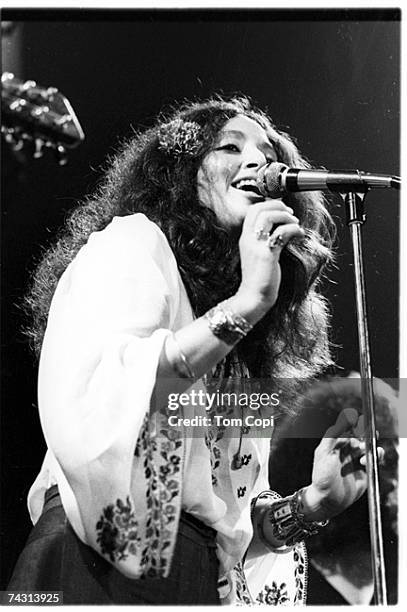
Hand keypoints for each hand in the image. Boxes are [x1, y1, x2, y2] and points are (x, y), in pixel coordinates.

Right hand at [234, 200, 303, 320]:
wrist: (253, 297)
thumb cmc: (259, 280)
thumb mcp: (260, 256)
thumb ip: (266, 242)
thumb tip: (281, 229)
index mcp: (245, 238)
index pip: (252, 211)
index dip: (269, 205)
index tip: (282, 210)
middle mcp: (248, 239)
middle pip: (259, 209)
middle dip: (277, 205)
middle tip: (290, 213)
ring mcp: (256, 246)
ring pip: (268, 216)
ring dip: (285, 216)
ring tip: (295, 223)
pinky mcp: (267, 254)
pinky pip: (281, 233)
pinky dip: (294, 230)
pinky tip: (300, 235)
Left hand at [303, 408, 383, 520]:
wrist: (328, 500)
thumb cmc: (322, 476)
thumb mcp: (323, 453)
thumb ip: (332, 435)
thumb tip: (343, 420)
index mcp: (336, 445)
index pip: (348, 430)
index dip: (355, 426)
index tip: (359, 421)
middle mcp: (347, 452)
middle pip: (360, 438)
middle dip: (364, 436)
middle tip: (365, 436)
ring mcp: (356, 461)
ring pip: (368, 448)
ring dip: (370, 447)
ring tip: (364, 452)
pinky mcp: (364, 472)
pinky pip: (374, 461)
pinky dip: (376, 457)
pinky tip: (367, 460)